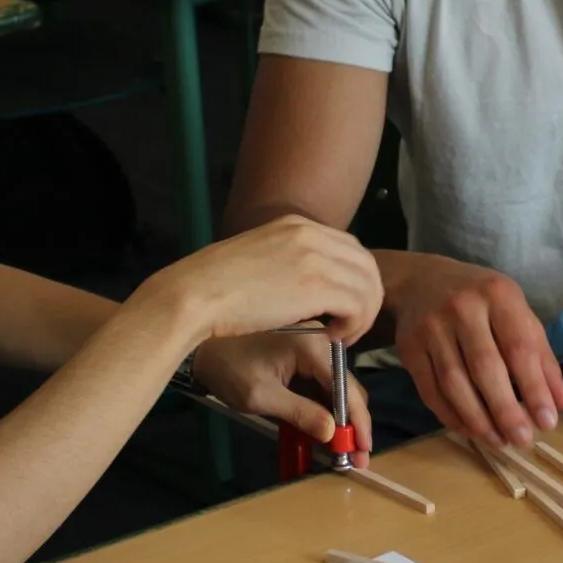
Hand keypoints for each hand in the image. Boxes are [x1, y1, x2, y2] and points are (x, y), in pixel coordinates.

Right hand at [141, 215, 381, 344]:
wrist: (195, 294)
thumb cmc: (215, 287)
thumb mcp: (257, 259)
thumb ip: (286, 262)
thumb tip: (306, 284)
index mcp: (296, 225)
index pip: (350, 248)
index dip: (354, 281)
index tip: (341, 307)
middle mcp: (311, 233)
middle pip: (366, 264)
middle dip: (366, 299)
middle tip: (349, 326)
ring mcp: (315, 257)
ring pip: (368, 286)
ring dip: (362, 316)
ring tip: (341, 336)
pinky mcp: (316, 285)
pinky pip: (359, 305)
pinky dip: (354, 325)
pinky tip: (332, 337)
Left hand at [192, 333, 373, 455]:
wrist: (202, 349)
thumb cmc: (228, 369)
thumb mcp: (261, 396)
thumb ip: (300, 414)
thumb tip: (333, 433)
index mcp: (312, 345)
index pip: (345, 387)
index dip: (357, 421)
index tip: (362, 450)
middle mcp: (320, 341)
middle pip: (347, 388)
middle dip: (353, 424)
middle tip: (356, 458)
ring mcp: (314, 347)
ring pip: (338, 389)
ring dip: (341, 419)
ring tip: (343, 451)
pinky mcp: (305, 356)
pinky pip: (322, 385)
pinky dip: (325, 409)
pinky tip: (327, 433)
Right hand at [387, 253, 562, 445]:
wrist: (422, 282)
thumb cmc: (482, 302)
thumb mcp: (517, 315)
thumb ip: (541, 358)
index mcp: (498, 295)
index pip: (519, 347)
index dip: (535, 388)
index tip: (548, 422)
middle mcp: (462, 308)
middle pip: (485, 367)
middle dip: (506, 410)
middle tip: (523, 440)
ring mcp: (431, 328)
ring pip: (454, 383)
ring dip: (478, 419)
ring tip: (499, 440)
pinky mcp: (409, 349)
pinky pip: (431, 391)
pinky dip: (452, 416)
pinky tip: (471, 430)